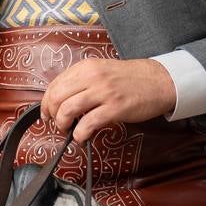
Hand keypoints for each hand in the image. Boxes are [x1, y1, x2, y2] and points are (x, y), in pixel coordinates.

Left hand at [41, 58, 176, 142]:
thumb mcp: (102, 71)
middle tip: (57, 124)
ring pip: (67, 110)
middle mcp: (92, 77)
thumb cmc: (130, 79)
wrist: (159, 81)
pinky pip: (87, 124)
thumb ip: (82, 82)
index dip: (46, 103)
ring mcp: (103, 92)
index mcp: (86, 67)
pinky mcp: (115, 108)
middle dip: (51, 115)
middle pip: (56, 97)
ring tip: (68, 131)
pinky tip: (82, 138)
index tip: (47, 113)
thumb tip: (62, 101)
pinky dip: (79, 135)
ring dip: (62, 125)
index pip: (55, 84)